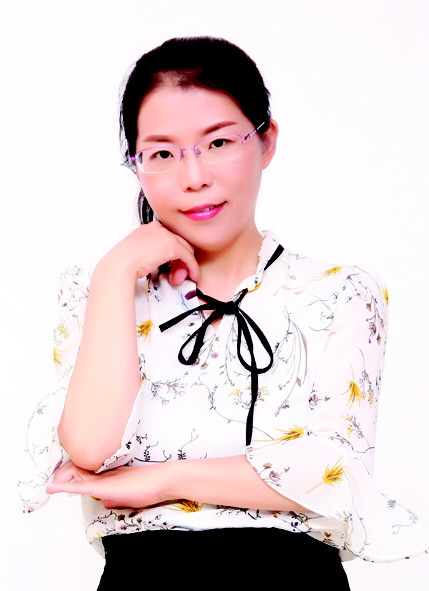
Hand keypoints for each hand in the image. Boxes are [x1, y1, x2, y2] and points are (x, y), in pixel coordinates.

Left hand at [46, 461, 171, 508]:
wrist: (163, 481)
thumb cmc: (151, 487)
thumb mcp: (129, 495)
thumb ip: (115, 496)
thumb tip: (103, 501)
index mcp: (109, 475)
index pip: (85, 472)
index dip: (72, 474)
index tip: (61, 479)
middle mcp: (104, 474)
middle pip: (77, 471)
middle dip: (63, 475)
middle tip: (53, 482)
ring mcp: (103, 480)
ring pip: (76, 475)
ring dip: (61, 478)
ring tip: (51, 483)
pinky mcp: (104, 487)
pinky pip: (79, 486)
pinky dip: (63, 486)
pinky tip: (52, 488)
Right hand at [103, 221, 198, 285]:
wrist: (120, 265)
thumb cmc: (122, 263)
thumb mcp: (137, 253)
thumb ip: (150, 253)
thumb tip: (158, 262)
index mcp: (149, 228)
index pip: (169, 240)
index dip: (172, 256)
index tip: (169, 270)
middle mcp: (159, 228)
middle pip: (179, 244)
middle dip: (180, 262)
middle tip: (175, 277)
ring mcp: (166, 235)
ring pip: (186, 250)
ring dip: (185, 267)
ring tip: (177, 280)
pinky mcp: (173, 245)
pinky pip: (189, 257)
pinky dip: (192, 267)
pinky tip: (192, 276)